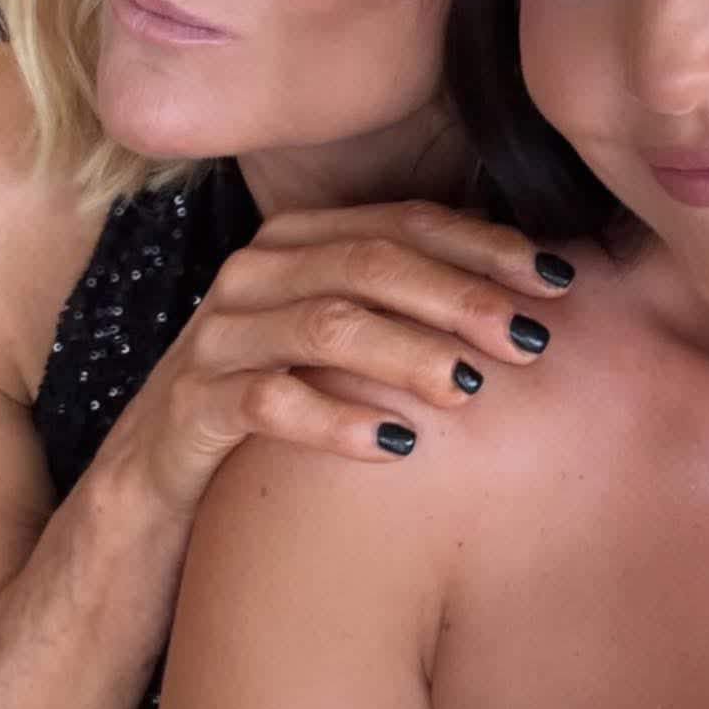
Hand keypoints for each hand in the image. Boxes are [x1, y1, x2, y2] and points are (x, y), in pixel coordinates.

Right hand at [96, 201, 574, 516]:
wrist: (153, 485)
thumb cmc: (275, 401)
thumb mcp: (337, 342)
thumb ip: (410, 303)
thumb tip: (532, 288)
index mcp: (298, 242)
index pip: (405, 223)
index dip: (485, 247)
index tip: (556, 280)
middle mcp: (254, 275)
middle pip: (370, 264)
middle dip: (459, 297)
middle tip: (529, 339)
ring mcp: (217, 338)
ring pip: (324, 326)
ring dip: (406, 353)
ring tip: (471, 387)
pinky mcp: (189, 408)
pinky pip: (266, 403)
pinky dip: (336, 420)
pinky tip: (395, 445)